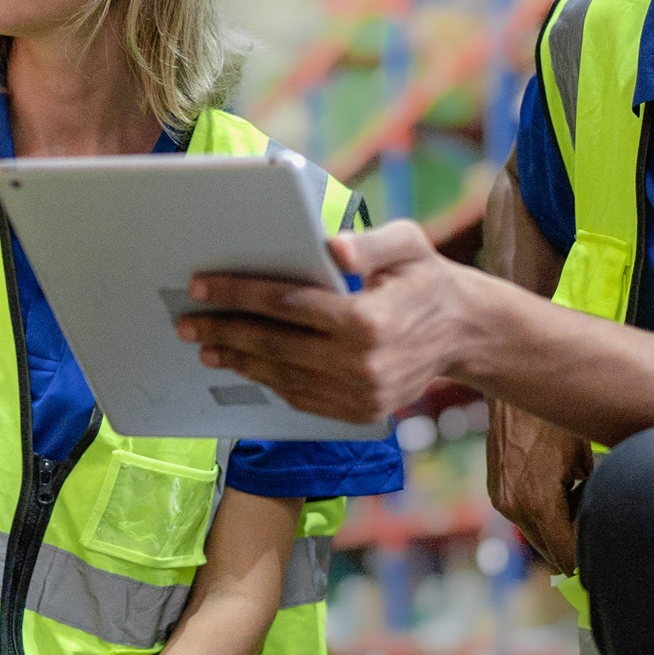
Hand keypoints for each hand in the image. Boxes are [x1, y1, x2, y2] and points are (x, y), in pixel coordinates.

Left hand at [180, 223, 478, 422]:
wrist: (465, 332)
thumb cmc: (427, 279)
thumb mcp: (408, 244)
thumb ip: (369, 243)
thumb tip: (331, 247)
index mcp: (368, 319)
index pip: (287, 303)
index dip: (239, 293)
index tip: (202, 286)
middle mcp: (362, 363)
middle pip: (275, 344)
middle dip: (225, 331)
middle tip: (188, 323)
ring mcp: (360, 394)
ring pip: (283, 377)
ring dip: (240, 361)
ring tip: (207, 348)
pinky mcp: (360, 412)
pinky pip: (302, 399)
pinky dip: (270, 382)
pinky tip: (247, 366)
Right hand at [488, 402, 590, 574]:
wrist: (516, 392)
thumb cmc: (556, 421)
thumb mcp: (584, 460)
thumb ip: (589, 497)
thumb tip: (597, 518)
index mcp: (540, 504)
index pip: (565, 555)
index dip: (584, 562)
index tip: (600, 560)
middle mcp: (515, 509)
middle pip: (548, 551)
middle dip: (570, 546)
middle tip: (594, 533)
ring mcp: (501, 501)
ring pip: (534, 534)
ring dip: (554, 529)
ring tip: (574, 501)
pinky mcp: (496, 491)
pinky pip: (521, 516)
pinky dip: (539, 513)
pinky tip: (555, 489)